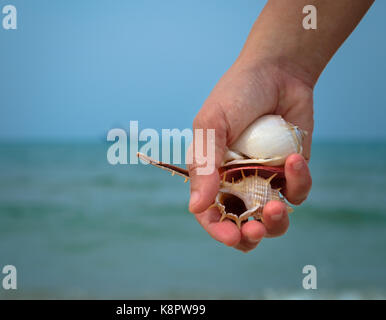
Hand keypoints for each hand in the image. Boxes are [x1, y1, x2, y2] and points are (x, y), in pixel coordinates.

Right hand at [188, 59, 312, 251]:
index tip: (231, 237)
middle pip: (241, 224)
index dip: (218, 230)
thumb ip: (204, 165)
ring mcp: (265, 179)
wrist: (277, 71)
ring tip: (276, 207)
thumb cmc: (236, 94)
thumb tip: (195, 207)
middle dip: (249, 234)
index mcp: (211, 175)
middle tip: (255, 229)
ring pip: (271, 219)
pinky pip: (297, 192)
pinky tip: (294, 160)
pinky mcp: (291, 173)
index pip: (210, 213)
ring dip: (275, 221)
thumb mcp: (212, 125)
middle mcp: (237, 182)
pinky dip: (298, 182)